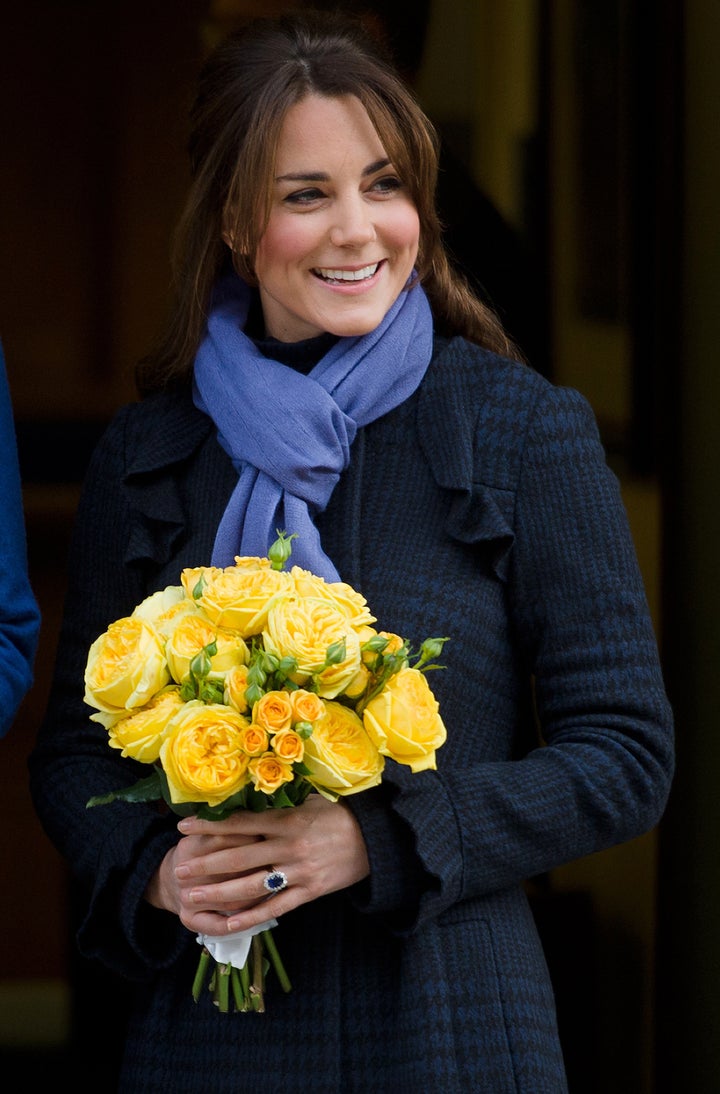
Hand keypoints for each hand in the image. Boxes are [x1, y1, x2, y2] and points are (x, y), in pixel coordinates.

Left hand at [147, 794, 369, 936]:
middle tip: (179, 872)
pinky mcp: (310, 891)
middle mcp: (289, 847)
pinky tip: (229, 922)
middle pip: (238, 858)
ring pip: (251, 886)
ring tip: (192, 898)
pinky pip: (276, 907)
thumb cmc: (340, 815)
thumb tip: (251, 797)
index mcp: (287, 820)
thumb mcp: (310, 801)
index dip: (210, 826)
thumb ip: (281, 805)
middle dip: (205, 865)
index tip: (184, 828)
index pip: (240, 823)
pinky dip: (252, 916)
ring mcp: (299, 872)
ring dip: (219, 893)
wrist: (376, 839)